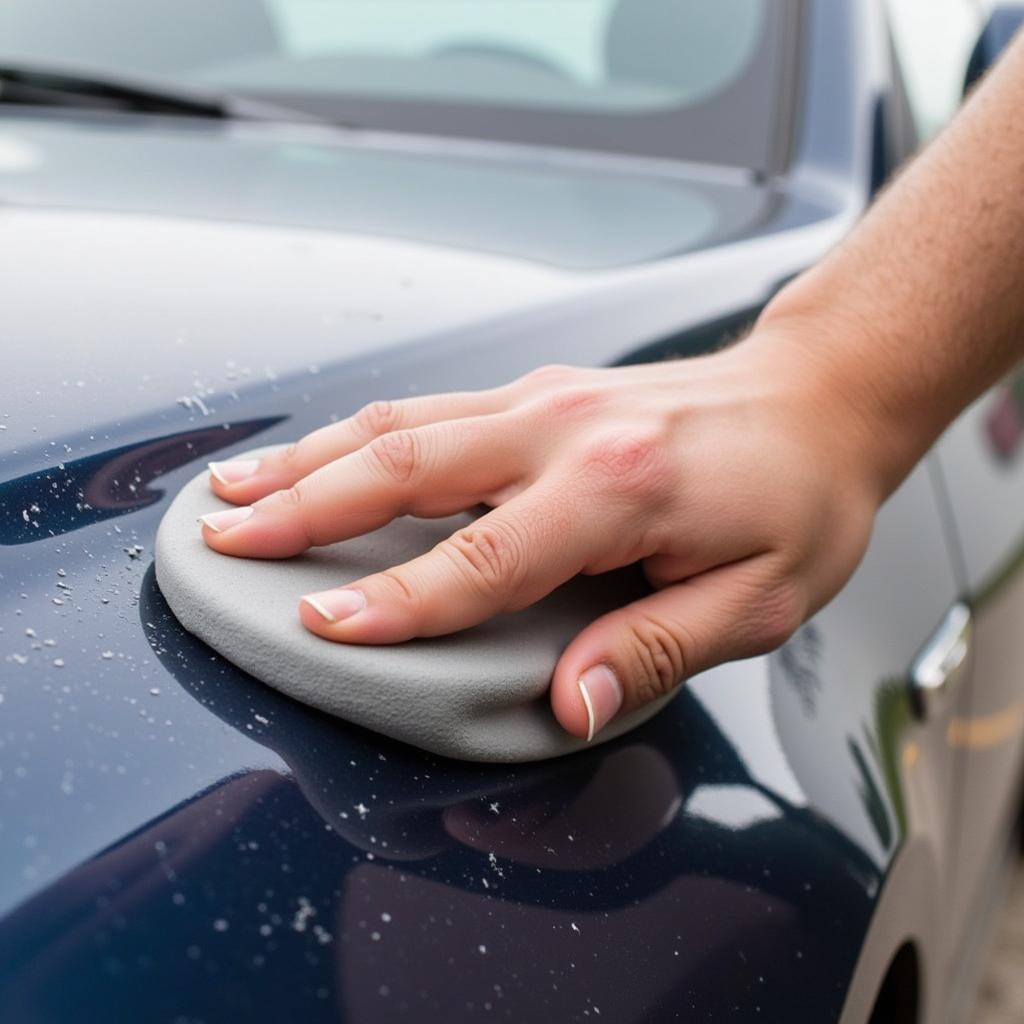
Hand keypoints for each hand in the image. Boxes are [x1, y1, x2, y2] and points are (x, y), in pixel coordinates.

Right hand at [199, 321, 881, 740]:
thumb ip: (655, 650)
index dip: (394, 603)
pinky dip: (357, 436)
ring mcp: (544, 398)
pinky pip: (428, 412)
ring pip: (401, 425)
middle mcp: (563, 428)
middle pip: (406, 466)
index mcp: (620, 488)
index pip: (479, 561)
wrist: (818, 396)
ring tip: (232, 488)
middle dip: (303, 506)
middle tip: (223, 539)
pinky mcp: (538, 392)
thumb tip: (568, 702)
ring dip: (310, 458)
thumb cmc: (798, 499)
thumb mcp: (759, 599)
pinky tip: (316, 457)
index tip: (320, 628)